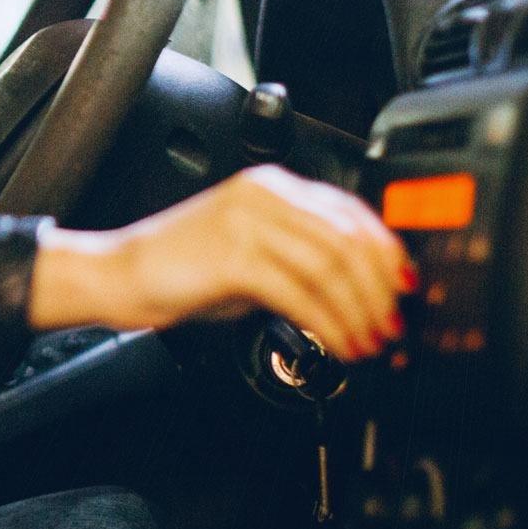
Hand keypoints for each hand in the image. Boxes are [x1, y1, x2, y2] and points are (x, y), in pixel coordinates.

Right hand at [28, 165, 415, 360]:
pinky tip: (337, 343)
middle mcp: (264, 194)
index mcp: (272, 185)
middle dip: (380, 289)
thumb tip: (360, 286)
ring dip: (359, 312)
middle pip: (347, 238)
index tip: (406, 288)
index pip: (350, 209)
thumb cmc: (184, 267)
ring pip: (330, 266)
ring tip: (369, 342)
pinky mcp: (233, 257)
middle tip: (393, 325)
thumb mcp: (253, 252)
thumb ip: (300, 255)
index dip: (386, 251)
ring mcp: (247, 222)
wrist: (121, 273)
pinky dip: (328, 324)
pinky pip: (300, 293)